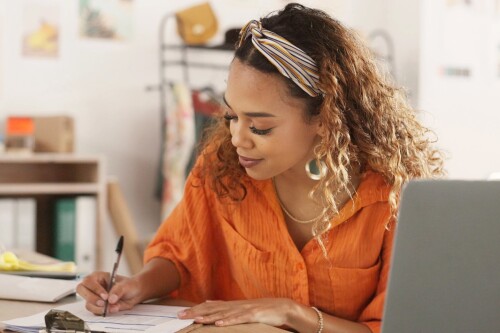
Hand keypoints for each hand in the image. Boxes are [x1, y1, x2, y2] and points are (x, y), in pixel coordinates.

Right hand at [76, 271, 141, 314]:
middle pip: (81, 290)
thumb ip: (118, 291)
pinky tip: (112, 309)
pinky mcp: (97, 306)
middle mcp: (93, 286)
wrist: (135, 293)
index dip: (95, 289)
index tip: (105, 296)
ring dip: (98, 308)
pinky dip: (102, 312)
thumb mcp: (126, 285)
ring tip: (112, 307)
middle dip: (91, 298)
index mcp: (98, 276)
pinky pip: (94, 311)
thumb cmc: (129, 285)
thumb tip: (110, 300)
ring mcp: (94, 297)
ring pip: (88, 304)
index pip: (88, 281)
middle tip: (103, 303)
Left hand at [177, 298, 295, 326]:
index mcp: (232, 305)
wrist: (282, 307)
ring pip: (223, 313)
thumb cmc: (262, 310)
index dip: (194, 310)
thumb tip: (208, 303)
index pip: (209, 307)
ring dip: (207, 317)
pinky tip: (218, 323)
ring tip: (194, 320)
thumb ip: (225, 307)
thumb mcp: (241, 309)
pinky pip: (239, 319)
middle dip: (195, 312)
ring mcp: (244, 309)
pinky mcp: (253, 315)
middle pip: (212, 309)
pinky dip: (228, 321)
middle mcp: (235, 305)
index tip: (180, 313)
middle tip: (180, 316)